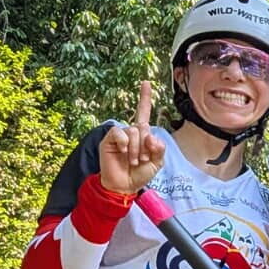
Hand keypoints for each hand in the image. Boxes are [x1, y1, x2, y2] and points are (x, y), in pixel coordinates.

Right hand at [100, 81, 165, 195]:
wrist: (124, 187)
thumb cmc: (139, 175)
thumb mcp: (157, 162)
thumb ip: (159, 148)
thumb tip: (152, 136)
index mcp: (143, 135)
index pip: (144, 113)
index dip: (145, 98)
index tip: (146, 82)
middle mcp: (131, 132)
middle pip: (143, 127)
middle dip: (145, 146)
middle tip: (142, 160)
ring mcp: (120, 136)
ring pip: (133, 131)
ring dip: (136, 149)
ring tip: (132, 160)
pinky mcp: (109, 139)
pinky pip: (118, 132)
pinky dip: (124, 142)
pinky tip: (122, 151)